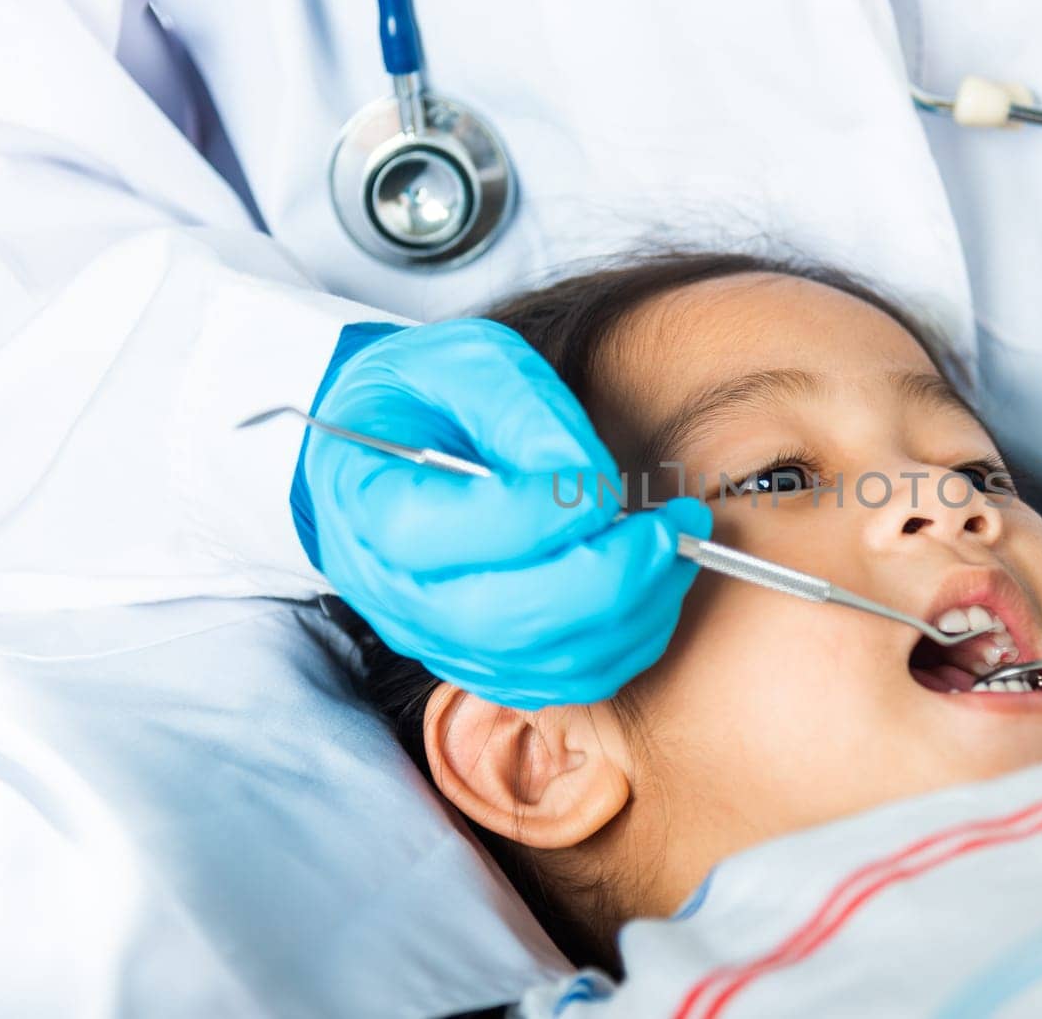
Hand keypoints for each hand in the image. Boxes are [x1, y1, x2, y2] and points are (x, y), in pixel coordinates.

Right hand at [298, 320, 711, 706]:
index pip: (445, 536)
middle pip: (505, 620)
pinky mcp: (486, 663)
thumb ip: (521, 409)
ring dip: (633, 611)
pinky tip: (655, 583)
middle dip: (609, 577)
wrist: (392, 443)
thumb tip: (589, 479)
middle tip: (670, 525)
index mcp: (366, 505)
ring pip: (546, 662)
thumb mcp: (463, 361)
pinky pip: (566, 680)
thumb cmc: (424, 395)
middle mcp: (394, 592)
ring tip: (675, 545)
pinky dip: (627, 641)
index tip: (603, 483)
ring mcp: (439, 639)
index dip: (539, 516)